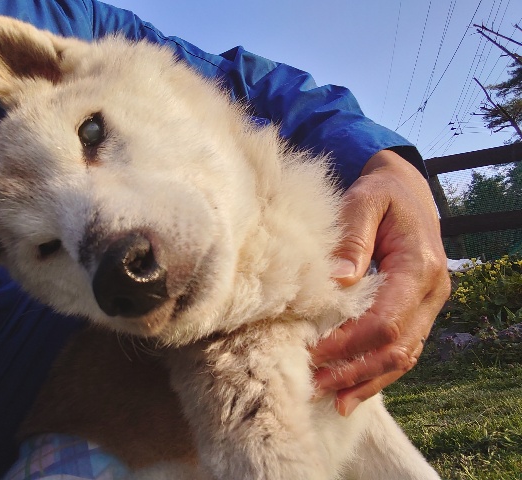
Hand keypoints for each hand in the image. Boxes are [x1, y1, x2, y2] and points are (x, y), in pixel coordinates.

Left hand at [311, 149, 450, 415]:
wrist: (407, 190)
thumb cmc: (382, 193)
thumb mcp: (364, 201)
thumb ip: (352, 240)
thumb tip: (338, 281)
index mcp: (419, 266)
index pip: (386, 320)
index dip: (350, 342)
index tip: (314, 352)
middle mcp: (431, 292)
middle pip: (397, 347)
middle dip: (355, 370)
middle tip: (316, 385)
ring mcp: (428, 305)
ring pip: (404, 356)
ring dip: (368, 380)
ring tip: (334, 399)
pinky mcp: (418, 310)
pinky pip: (404, 349)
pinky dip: (379, 372)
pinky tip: (354, 387)